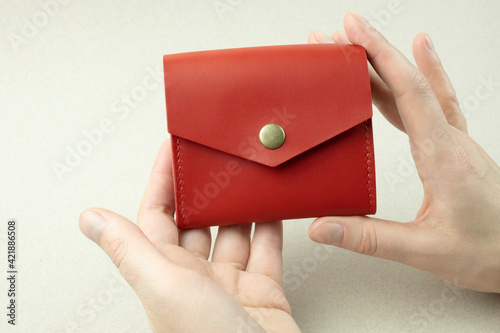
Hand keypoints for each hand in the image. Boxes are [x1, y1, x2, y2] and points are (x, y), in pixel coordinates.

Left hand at [79, 140, 299, 331]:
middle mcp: (195, 279)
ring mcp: (231, 285)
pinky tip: (274, 206)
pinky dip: (272, 226)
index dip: (161, 182)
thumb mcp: (166, 288)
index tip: (172, 150)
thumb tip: (90, 218)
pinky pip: (267, 249)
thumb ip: (131, 249)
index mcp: (165, 276)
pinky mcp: (264, 292)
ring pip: (234, 232)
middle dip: (206, 189)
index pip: (155, 217)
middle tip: (215, 157)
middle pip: (198, 221)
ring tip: (247, 175)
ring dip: (241, 204)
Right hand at [308, 13, 499, 292]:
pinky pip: (437, 99)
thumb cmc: (486, 252)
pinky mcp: (454, 147)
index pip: (409, 93)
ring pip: (421, 89)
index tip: (355, 32)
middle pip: (410, 82)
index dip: (379, 57)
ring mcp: (456, 141)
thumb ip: (369, 238)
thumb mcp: (423, 251)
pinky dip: (423, 73)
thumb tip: (323, 225)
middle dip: (374, 52)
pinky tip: (419, 55)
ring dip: (389, 64)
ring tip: (359, 46)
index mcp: (443, 157)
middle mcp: (452, 140)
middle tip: (342, 33)